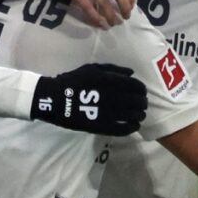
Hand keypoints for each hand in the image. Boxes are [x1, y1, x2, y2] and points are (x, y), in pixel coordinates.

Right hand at [32, 63, 146, 134]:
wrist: (54, 99)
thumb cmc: (74, 81)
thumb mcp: (93, 69)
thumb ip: (114, 69)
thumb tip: (132, 73)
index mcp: (110, 80)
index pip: (136, 86)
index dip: (142, 90)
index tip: (142, 92)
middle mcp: (111, 96)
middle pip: (137, 101)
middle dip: (143, 103)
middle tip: (142, 104)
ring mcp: (107, 112)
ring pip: (133, 115)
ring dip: (140, 115)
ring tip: (140, 115)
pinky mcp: (101, 126)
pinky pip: (123, 129)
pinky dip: (132, 128)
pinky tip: (134, 126)